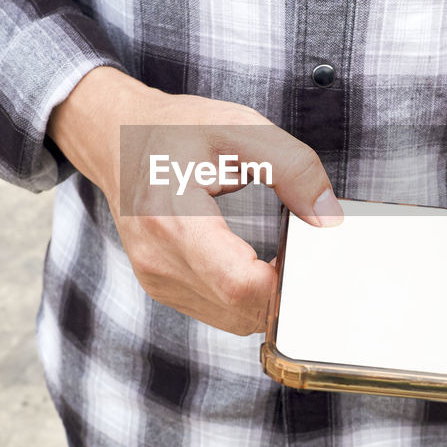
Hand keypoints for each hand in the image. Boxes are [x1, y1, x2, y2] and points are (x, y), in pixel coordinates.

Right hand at [47, 67, 342, 335]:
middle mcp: (158, 259)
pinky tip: (256, 267)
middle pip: (240, 309)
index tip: (309, 261)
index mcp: (172, 218)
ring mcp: (156, 279)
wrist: (118, 137)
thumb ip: (292, 167)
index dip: (285, 285)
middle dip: (283, 294)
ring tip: (279, 259)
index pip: (239, 284)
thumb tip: (329, 217)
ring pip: (231, 318)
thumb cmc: (176, 129)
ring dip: (266, 300)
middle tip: (304, 258)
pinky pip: (217, 311)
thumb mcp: (240, 128)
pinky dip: (246, 299)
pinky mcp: (161, 287)